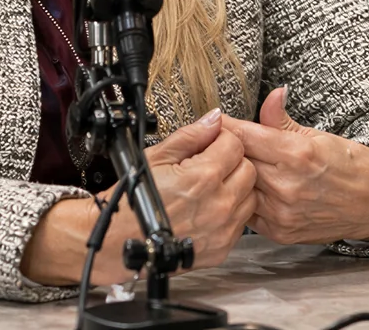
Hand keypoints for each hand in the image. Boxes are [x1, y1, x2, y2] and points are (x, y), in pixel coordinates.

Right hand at [24, 108, 255, 285]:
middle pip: (249, 169)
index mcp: (204, 177)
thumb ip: (191, 136)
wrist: (118, 242)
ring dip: (236, 188)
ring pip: (250, 196)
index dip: (222, 139)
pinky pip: (241, 223)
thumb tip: (213, 119)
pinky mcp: (222, 248)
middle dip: (233, 162)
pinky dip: (231, 213)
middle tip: (211, 165)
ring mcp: (223, 229)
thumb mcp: (157, 157)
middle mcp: (219, 205)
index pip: (235, 144)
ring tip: (210, 188)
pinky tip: (209, 209)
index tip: (212, 144)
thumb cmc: (133, 201)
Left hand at [222, 87, 368, 244]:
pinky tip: (248, 188)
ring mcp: (281, 213)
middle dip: (224, 150)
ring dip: (231, 176)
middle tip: (216, 141)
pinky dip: (245, 198)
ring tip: (228, 166)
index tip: (216, 121)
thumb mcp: (317, 135)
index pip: (243, 136)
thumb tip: (271, 93)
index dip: (226, 127)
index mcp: (297, 154)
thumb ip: (282, 119)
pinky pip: (247, 212)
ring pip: (237, 188)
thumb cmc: (348, 164)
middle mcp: (287, 186)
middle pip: (235, 162)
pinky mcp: (279, 233)